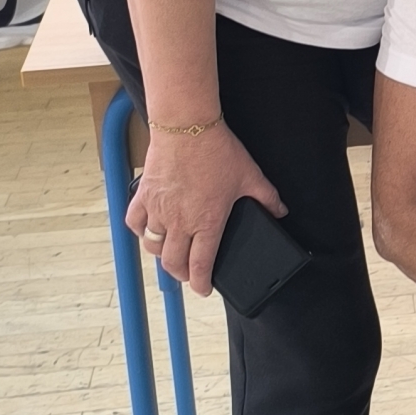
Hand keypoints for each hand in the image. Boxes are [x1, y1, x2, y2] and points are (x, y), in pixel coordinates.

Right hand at [125, 119, 284, 297]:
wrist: (187, 125)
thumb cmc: (217, 150)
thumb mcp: (250, 175)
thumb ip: (267, 198)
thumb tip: (281, 212)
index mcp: (207, 222)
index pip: (200, 265)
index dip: (200, 284)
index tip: (203, 289)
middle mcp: (180, 221)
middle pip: (173, 263)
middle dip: (181, 274)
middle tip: (188, 273)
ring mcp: (158, 210)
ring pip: (153, 246)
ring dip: (162, 254)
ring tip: (171, 251)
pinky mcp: (143, 196)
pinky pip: (134, 223)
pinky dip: (141, 231)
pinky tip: (149, 229)